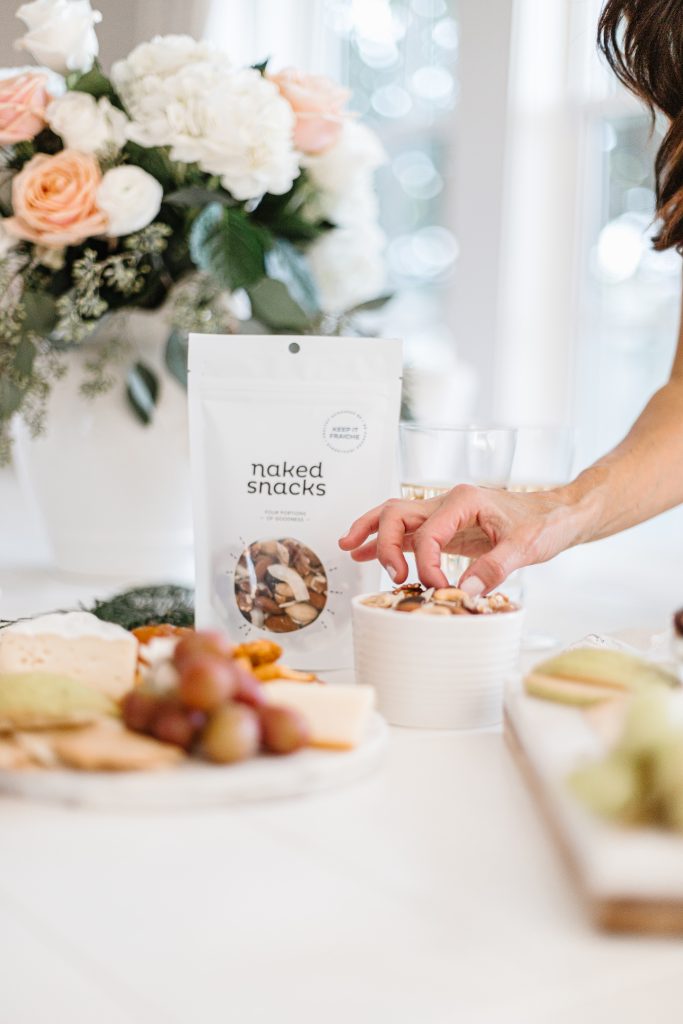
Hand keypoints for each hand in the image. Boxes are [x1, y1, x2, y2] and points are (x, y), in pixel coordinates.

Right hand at [339, 484, 580, 595]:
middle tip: (392, 575)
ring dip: (372, 532)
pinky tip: (366, 552)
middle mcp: (448, 502)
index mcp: (464, 500)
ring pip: (396, 516)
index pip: (428, 532)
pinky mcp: (447, 528)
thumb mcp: (526, 546)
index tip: (436, 586)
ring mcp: (444, 514)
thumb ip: (494, 568)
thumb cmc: (546, 522)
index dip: (426, 563)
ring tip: (347, 547)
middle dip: (384, 542)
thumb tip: (464, 590)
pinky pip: (409, 532)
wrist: (560, 515)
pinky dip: (386, 541)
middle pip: (397, 513)